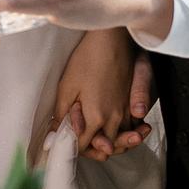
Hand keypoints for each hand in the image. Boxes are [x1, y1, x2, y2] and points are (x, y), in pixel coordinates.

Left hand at [54, 26, 149, 157]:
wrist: (112, 38)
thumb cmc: (87, 59)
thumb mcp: (67, 87)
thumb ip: (61, 116)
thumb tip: (51, 138)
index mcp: (96, 116)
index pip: (84, 147)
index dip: (73, 148)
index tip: (66, 143)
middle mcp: (115, 118)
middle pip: (106, 149)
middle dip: (92, 149)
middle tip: (81, 141)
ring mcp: (129, 111)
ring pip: (122, 141)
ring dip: (112, 143)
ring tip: (99, 139)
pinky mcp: (137, 102)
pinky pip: (132, 127)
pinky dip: (125, 132)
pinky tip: (116, 127)